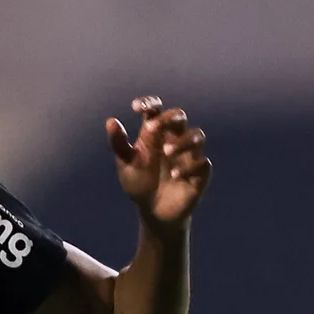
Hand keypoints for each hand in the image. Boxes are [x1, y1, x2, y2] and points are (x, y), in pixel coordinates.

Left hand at [107, 96, 210, 233]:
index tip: (136, 107)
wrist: (153, 210)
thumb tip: (111, 121)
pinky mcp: (200, 173)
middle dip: (168, 118)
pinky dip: (189, 167)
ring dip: (183, 141)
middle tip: (153, 127)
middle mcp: (174, 138)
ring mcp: (189, 155)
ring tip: (166, 151)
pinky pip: (203, 164)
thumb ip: (119, 144)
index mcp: (154, 133)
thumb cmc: (139, 181)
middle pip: (179, 117)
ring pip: (197, 135)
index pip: (155, 110)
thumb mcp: (125, 163)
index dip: (149, 103)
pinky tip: (175, 175)